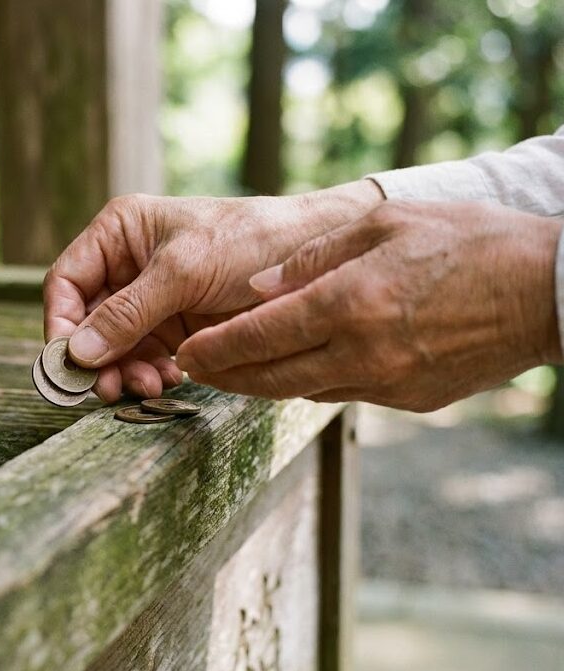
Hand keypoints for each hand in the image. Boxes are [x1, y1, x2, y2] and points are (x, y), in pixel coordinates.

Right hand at [43, 181, 383, 401]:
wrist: (313, 257)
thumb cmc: (250, 240)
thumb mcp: (184, 271)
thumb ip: (128, 312)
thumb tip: (78, 353)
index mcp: (119, 234)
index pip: (67, 283)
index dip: (61, 323)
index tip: (71, 362)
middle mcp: (128, 266)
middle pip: (87, 323)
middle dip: (97, 357)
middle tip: (109, 388)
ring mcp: (152, 301)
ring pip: (114, 348)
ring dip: (124, 372)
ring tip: (149, 386)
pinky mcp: (176, 329)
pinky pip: (145, 360)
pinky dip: (149, 375)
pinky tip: (169, 381)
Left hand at [176, 200, 563, 410]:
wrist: (548, 292)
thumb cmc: (468, 242)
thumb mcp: (384, 225)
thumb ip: (312, 257)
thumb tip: (257, 287)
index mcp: (350, 302)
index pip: (259, 336)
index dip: (215, 349)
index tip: (187, 352)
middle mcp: (362, 353)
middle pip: (269, 378)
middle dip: (224, 376)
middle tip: (192, 369)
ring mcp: (386, 384)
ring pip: (301, 392)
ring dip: (260, 385)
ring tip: (231, 372)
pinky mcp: (408, 401)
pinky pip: (341, 396)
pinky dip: (308, 384)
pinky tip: (294, 369)